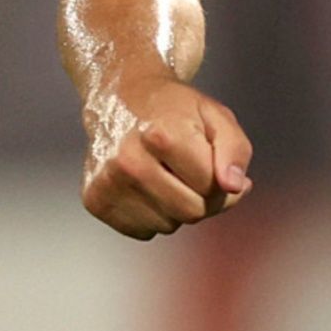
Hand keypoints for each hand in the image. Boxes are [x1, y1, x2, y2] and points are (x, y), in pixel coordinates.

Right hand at [80, 75, 253, 239]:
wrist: (121, 98)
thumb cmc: (174, 110)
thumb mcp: (216, 117)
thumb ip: (235, 151)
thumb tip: (234, 187)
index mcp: (160, 135)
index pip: (211, 189)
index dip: (221, 180)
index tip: (211, 162)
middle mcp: (128, 161)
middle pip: (191, 212)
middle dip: (201, 198)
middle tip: (191, 171)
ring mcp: (107, 182)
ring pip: (167, 226)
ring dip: (175, 207)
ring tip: (165, 173)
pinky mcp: (95, 200)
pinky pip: (143, 231)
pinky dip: (152, 214)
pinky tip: (146, 185)